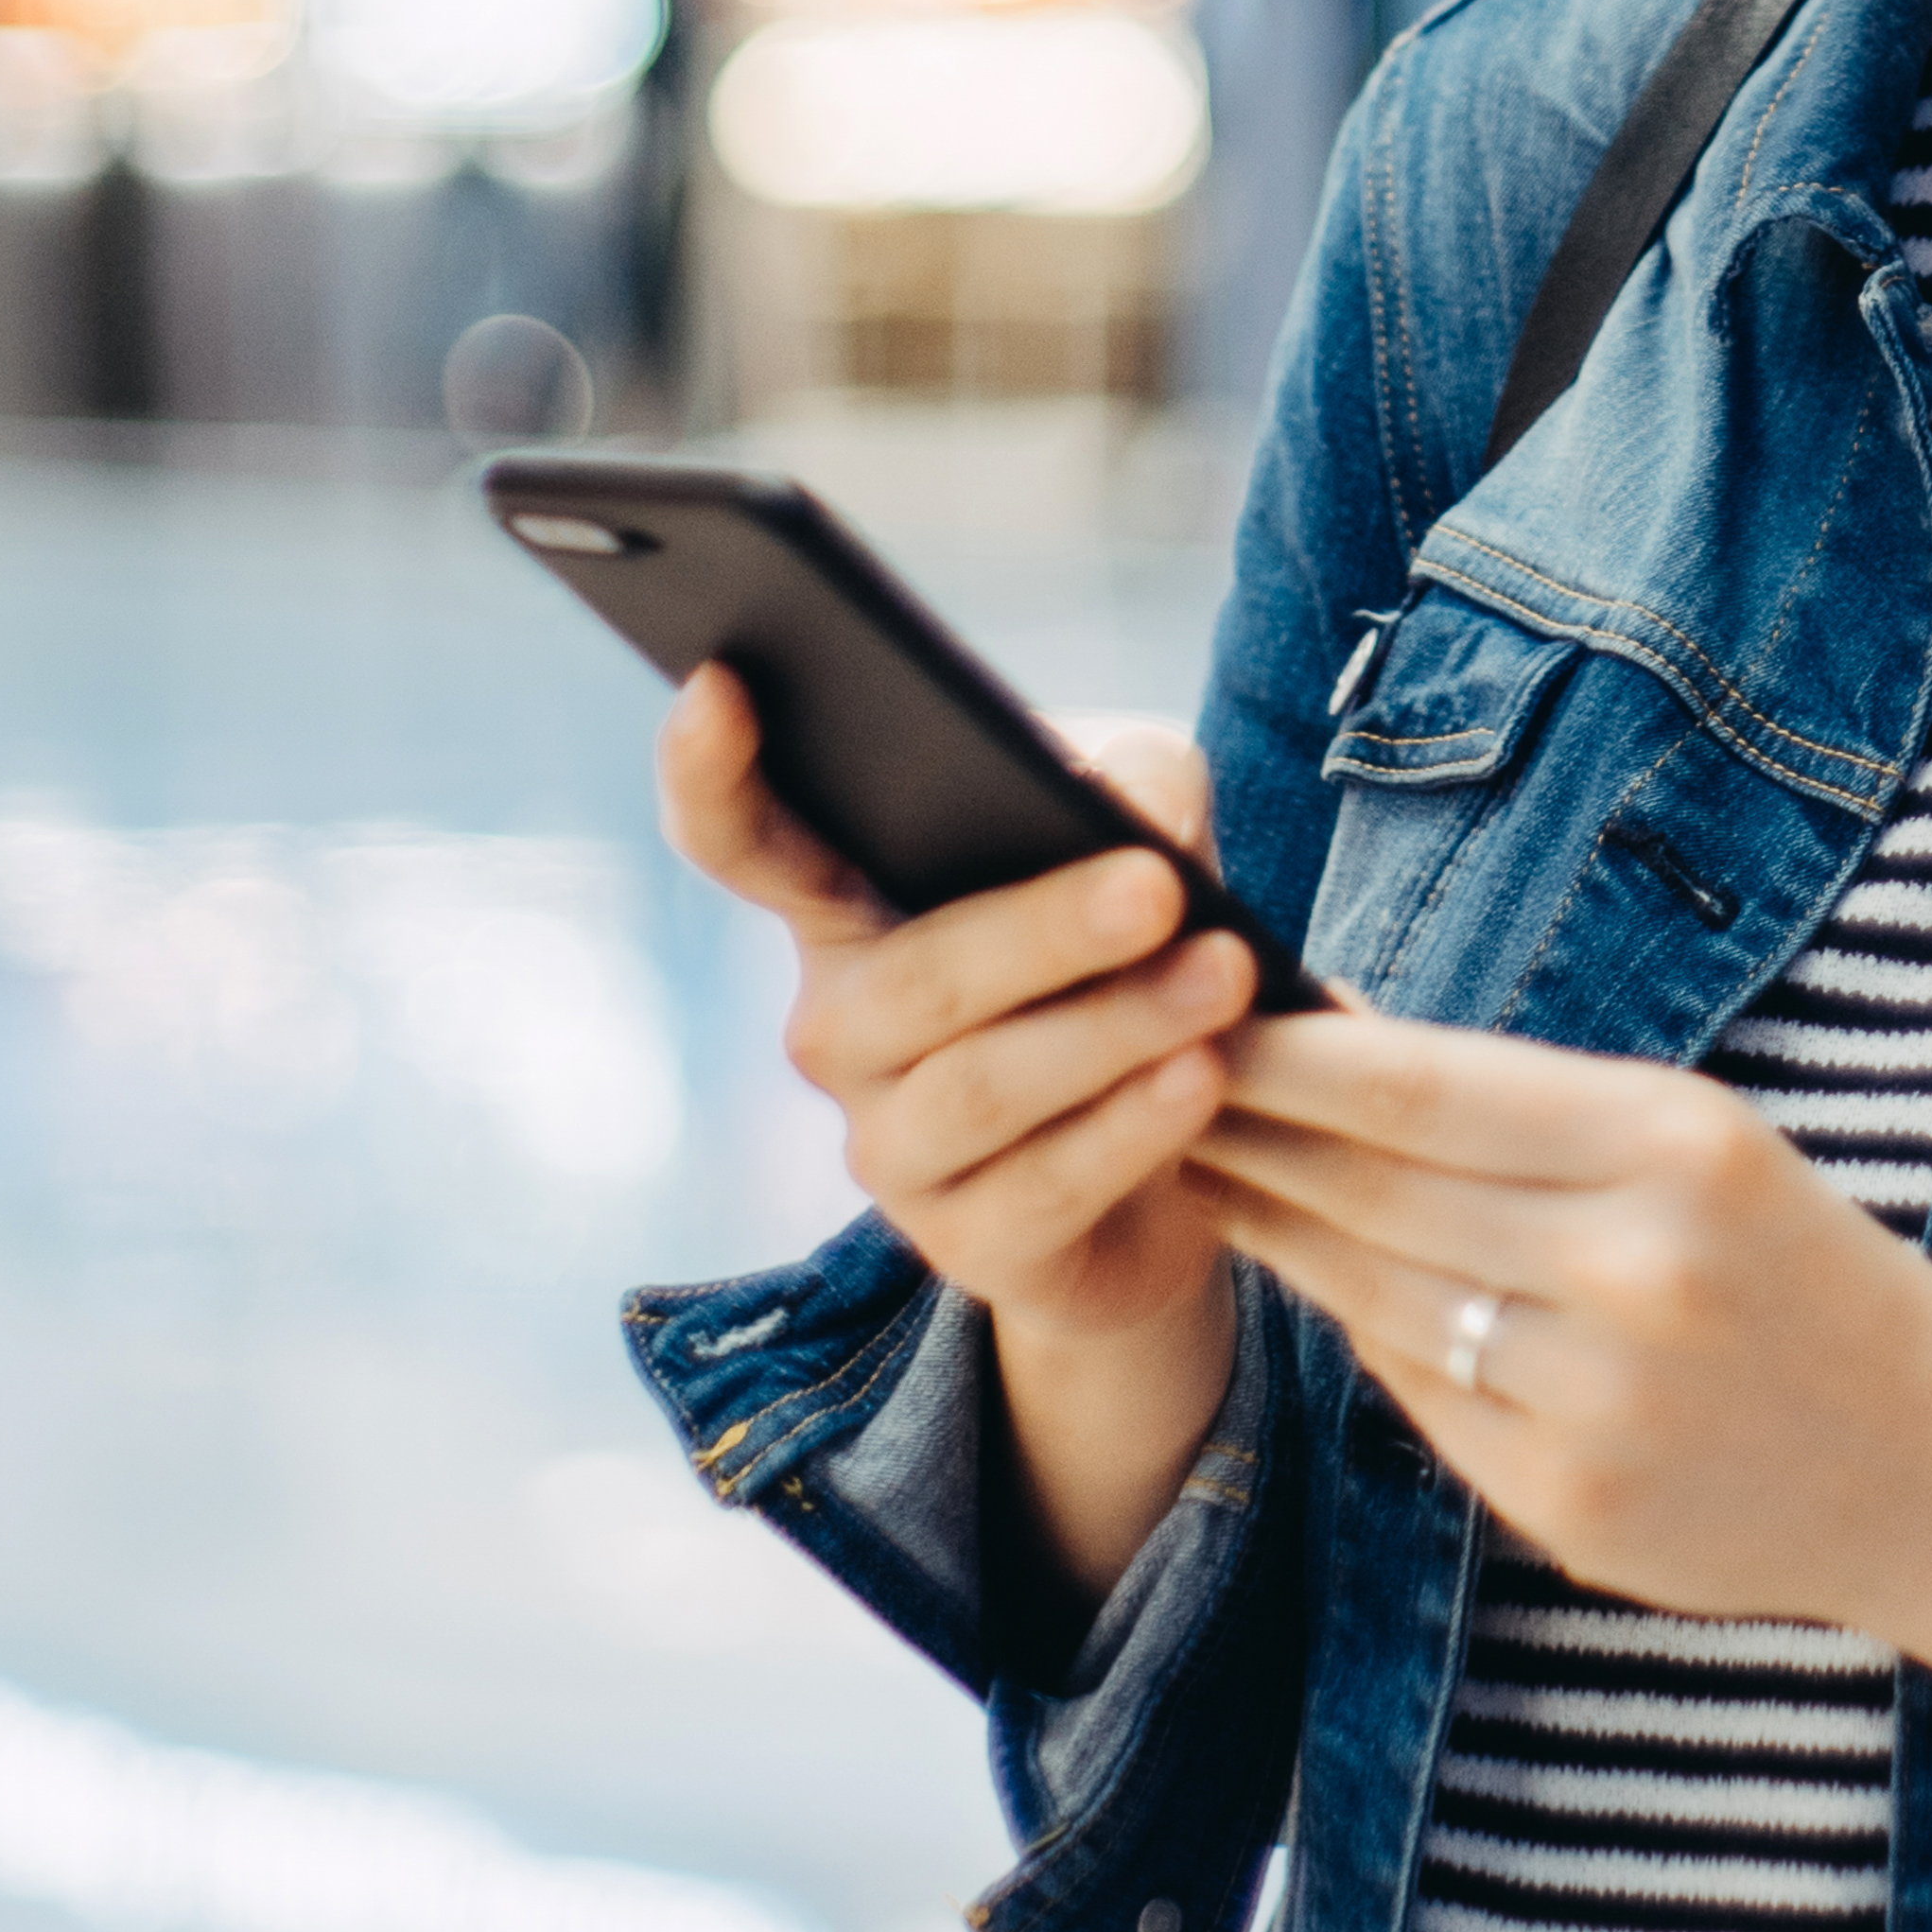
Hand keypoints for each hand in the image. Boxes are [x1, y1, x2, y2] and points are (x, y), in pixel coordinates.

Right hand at [651, 670, 1246, 1588]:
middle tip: (1156, 888)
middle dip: (1039, 929)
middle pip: (914, 976)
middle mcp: (839, 1028)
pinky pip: (1039, 1188)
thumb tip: (1140, 807)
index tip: (718, 685)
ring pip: (982, 1086)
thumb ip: (1138, 783)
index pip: (741, 837)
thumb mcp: (1148, 835)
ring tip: (1221, 976)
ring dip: (1112, 1028)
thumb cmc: (1133, 952)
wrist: (1193, 1148)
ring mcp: (889, 1147)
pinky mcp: (964, 1246)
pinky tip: (1199, 1079)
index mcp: (849, 907)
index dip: (710, 771)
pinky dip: (1128, 1129)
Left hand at [1193, 1008, 1931, 1684]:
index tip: (1201, 1011)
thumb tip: (1348, 1033)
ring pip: (1376, 1291)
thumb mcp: (1709, 1149)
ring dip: (1275, 1226)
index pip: (1422, 1086)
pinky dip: (1359, 1330)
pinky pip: (1419, 1396)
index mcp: (1675, 1144)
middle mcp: (1630, 1266)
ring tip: (1202, 1169)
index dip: (1290, 1053)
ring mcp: (1593, 1396)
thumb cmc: (1816, 1279)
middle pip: (1374, 1185)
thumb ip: (1535, 1110)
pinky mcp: (1566, 1503)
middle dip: (1251, 1128)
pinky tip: (1311, 1278)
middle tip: (1150, 1080)